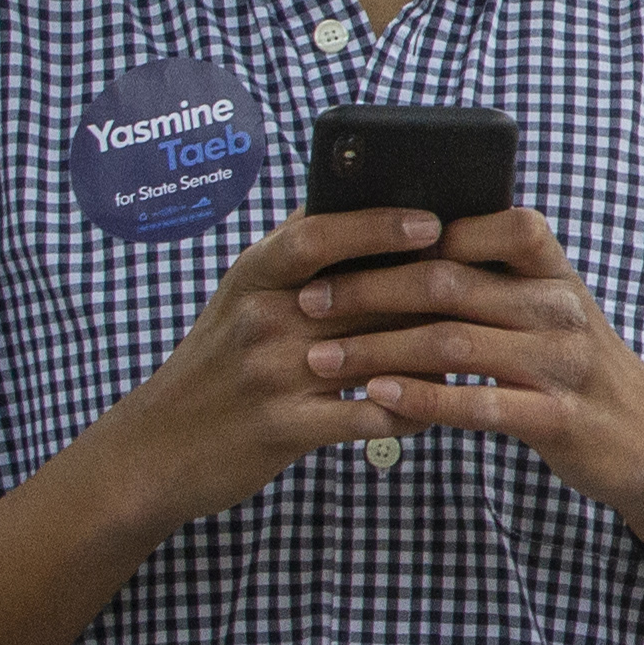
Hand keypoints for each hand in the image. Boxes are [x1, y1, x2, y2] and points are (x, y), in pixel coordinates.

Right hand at [85, 210, 485, 533]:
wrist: (155, 450)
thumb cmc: (218, 362)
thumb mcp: (242, 296)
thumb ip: (296, 252)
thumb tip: (362, 194)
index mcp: (254, 278)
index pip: (315, 237)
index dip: (376, 226)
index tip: (433, 221)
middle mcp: (261, 320)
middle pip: (361, 296)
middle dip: (430, 289)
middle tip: (489, 283)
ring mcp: (270, 376)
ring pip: (374, 355)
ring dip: (432, 352)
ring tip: (485, 342)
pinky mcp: (282, 429)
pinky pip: (366, 416)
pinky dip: (410, 410)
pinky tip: (443, 406)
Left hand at [291, 208, 643, 560]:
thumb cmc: (577, 369)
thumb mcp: (551, 311)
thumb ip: (497, 279)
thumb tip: (411, 244)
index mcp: (558, 275)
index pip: (501, 224)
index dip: (426, 228)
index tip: (356, 240)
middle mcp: (562, 309)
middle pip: (452, 283)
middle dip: (370, 289)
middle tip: (310, 300)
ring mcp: (562, 364)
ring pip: (452, 343)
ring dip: (376, 348)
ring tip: (321, 356)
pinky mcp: (556, 419)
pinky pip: (477, 404)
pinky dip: (420, 399)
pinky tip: (375, 398)